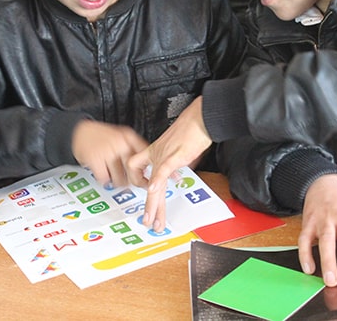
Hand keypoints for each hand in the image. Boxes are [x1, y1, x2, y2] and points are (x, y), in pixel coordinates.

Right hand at [72, 120, 147, 186]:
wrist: (79, 130)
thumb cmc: (101, 135)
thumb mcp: (120, 135)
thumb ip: (132, 147)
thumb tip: (145, 165)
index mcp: (128, 136)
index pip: (144, 154)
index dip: (146, 167)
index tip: (146, 175)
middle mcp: (120, 143)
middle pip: (133, 170)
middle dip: (134, 181)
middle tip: (133, 183)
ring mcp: (108, 152)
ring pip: (120, 178)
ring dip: (119, 183)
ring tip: (117, 181)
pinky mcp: (95, 160)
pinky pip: (105, 179)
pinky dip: (105, 181)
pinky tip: (105, 178)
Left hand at [126, 97, 211, 231]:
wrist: (200, 116)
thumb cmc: (193, 128)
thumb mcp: (180, 147)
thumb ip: (176, 160)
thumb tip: (178, 170)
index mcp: (156, 152)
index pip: (137, 168)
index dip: (140, 181)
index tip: (148, 192)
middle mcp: (157, 154)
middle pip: (144, 182)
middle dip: (148, 206)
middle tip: (147, 221)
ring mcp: (164, 155)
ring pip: (153, 183)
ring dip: (152, 204)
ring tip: (151, 219)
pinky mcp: (175, 154)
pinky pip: (163, 170)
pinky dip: (157, 181)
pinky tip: (154, 191)